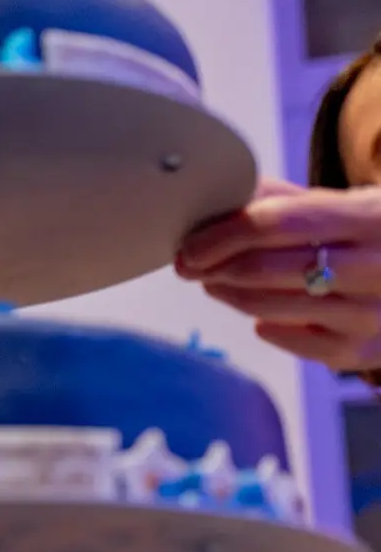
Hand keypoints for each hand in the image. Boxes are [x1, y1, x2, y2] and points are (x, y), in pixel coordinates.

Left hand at [177, 181, 380, 371]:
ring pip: (267, 308)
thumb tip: (215, 201)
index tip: (190, 243)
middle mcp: (376, 267)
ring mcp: (369, 314)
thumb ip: (283, 200)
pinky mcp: (360, 351)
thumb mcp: (346, 204)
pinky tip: (260, 313)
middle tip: (190, 264)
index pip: (275, 223)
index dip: (222, 235)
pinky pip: (287, 339)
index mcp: (371, 217)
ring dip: (228, 294)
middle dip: (213, 268)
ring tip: (214, 281)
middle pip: (264, 270)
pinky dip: (264, 325)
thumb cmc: (375, 238)